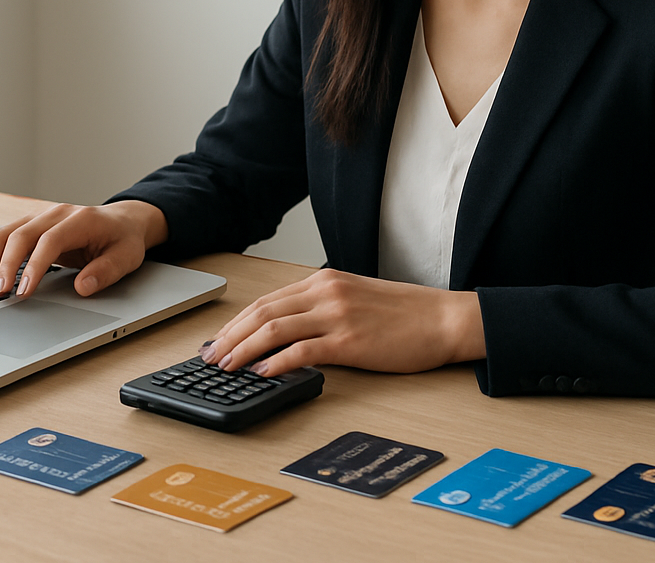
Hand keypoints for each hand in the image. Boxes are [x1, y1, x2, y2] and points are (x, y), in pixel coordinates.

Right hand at [0, 200, 167, 298]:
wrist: (122, 221)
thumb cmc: (123, 239)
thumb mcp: (126, 257)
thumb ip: (106, 271)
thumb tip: (83, 287)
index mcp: (80, 219)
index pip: (50, 241)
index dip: (34, 266)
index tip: (24, 291)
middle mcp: (56, 213)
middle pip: (21, 234)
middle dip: (5, 265)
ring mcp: (42, 216)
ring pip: (7, 233)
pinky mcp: (33, 225)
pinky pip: (7, 236)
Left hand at [200, 269, 485, 376]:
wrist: (444, 318)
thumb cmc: (406, 314)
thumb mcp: (356, 298)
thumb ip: (323, 308)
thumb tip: (289, 331)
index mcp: (325, 280)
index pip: (268, 299)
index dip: (238, 321)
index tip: (219, 339)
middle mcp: (326, 292)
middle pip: (262, 311)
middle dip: (230, 335)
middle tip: (210, 356)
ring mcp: (337, 315)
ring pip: (275, 329)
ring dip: (244, 349)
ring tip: (227, 366)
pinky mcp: (350, 341)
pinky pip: (303, 350)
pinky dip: (277, 361)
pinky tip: (262, 373)